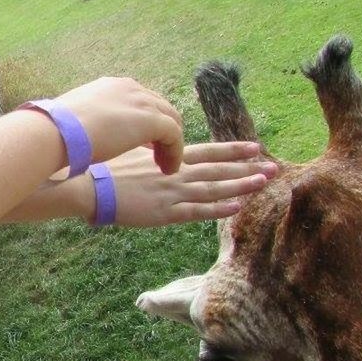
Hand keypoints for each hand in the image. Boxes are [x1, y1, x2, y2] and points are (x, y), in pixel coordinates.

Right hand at [53, 76, 184, 173]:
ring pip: (171, 120)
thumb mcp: (76, 120)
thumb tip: (85, 134)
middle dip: (162, 132)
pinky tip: (169, 169)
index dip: (147, 123)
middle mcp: (131, 88)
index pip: (141, 101)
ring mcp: (142, 102)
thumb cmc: (57, 132)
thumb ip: (90, 122)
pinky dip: (175, 153)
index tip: (144, 144)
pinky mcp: (151, 120)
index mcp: (112, 86)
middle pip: (161, 108)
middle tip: (158, 155)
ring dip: (171, 144)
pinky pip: (175, 136)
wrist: (56, 133)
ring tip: (165, 166)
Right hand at [106, 141, 276, 226]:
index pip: (207, 151)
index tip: (254, 147)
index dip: (232, 150)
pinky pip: (196, 211)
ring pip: (213, 189)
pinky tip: (236, 207)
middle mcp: (174, 173)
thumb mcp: (130, 153)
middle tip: (272, 166)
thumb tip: (158, 154)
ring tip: (263, 182)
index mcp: (166, 158)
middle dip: (246, 168)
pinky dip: (217, 209)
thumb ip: (150, 156)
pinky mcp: (163, 213)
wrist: (88, 187)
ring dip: (240, 186)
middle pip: (217, 169)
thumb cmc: (102, 169)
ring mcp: (170, 193)